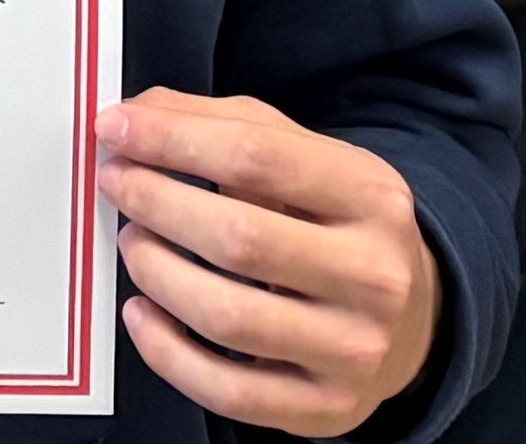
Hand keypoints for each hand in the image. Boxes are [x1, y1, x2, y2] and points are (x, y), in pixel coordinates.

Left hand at [102, 89, 441, 433]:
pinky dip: (166, 351)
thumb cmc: (336, 227)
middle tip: (117, 184)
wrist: (411, 320)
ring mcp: (353, 349)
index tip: (114, 129)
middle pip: (240, 238)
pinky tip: (143, 312)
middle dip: (157, 203)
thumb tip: (136, 117)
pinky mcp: (325, 408)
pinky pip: (226, 390)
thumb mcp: (306, 159)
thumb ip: (225, 125)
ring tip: (135, 243)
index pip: (258, 155)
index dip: (173, 139)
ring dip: (156, 272)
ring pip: (227, 316)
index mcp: (372, 196)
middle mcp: (374, 275)